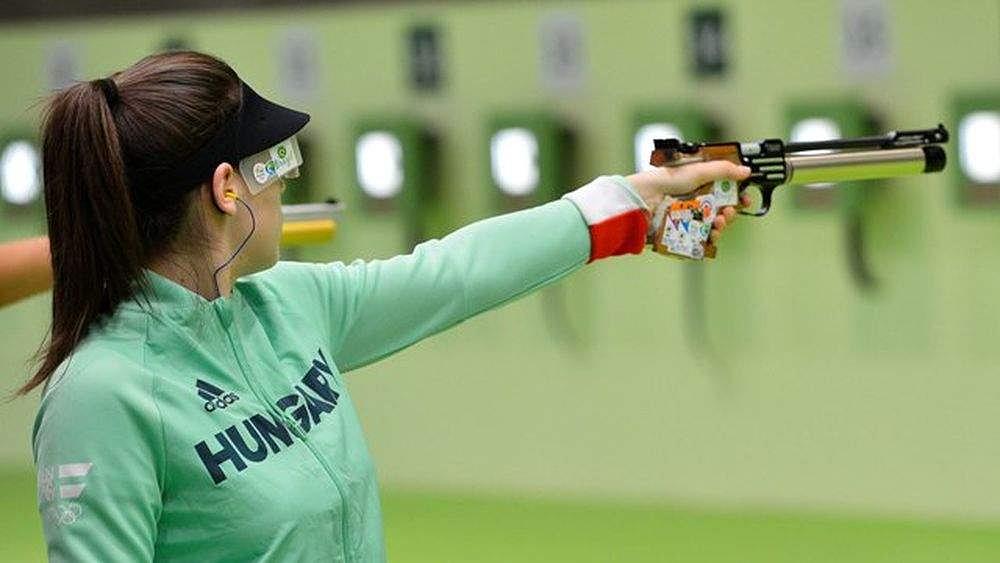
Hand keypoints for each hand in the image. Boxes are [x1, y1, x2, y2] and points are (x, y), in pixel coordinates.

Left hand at [625, 161, 751, 241]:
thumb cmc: (665, 181)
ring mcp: (690, 217)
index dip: (737, 194)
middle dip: (731, 211)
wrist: (643, 200)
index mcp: (700, 183)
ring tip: (720, 222)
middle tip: (730, 211)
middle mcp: (696, 199)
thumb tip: (746, 171)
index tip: (747, 198)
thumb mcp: (698, 171)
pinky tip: (713, 234)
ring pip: (714, 224)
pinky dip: (711, 238)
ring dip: (723, 224)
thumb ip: (724, 170)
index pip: (725, 189)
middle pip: (722, 208)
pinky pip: (703, 238)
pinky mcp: (684, 232)